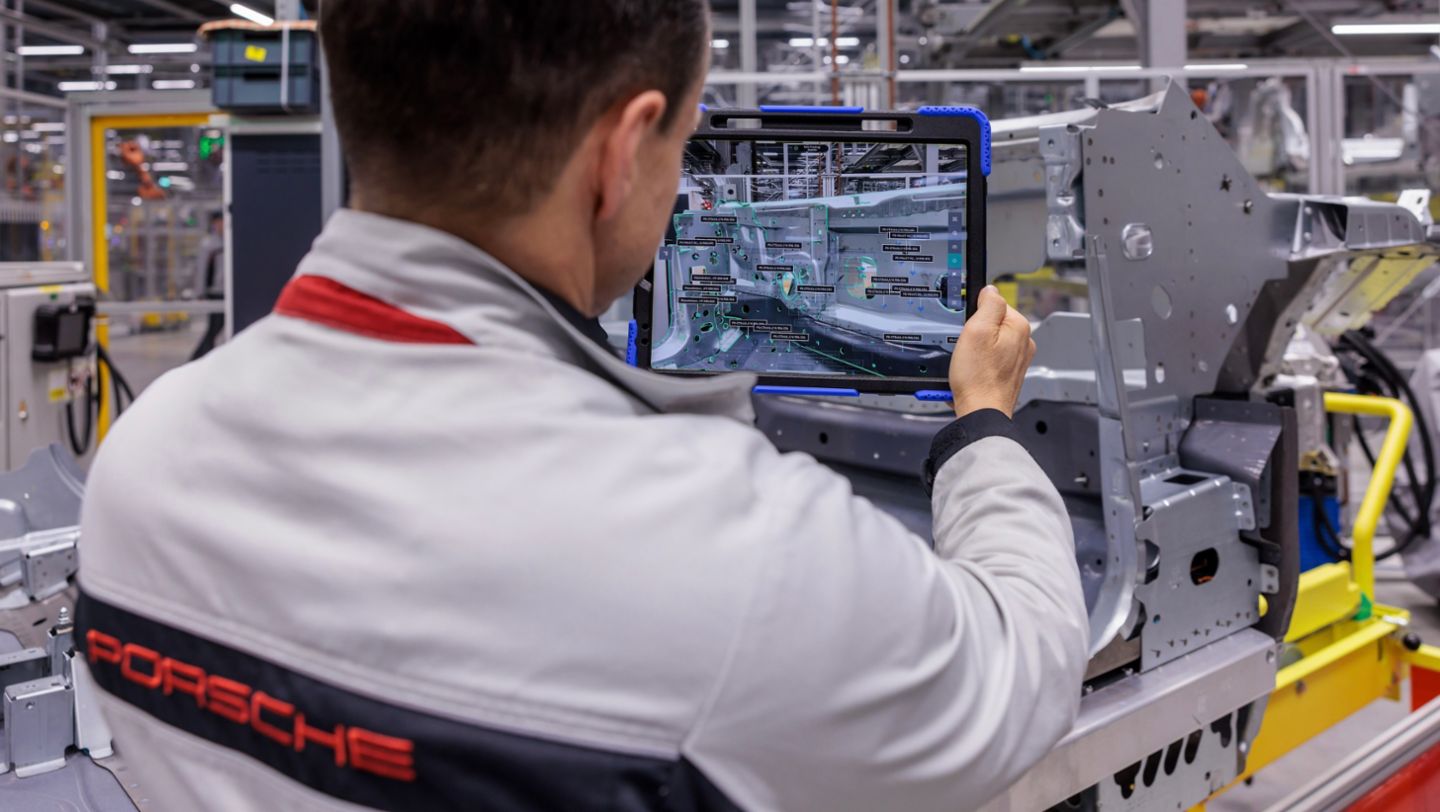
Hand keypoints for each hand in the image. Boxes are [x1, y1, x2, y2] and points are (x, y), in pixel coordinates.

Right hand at [949, 286, 1035, 418]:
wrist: (981, 411)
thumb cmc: (978, 377)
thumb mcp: (976, 330)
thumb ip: (987, 303)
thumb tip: (990, 289)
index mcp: (1019, 326)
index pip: (993, 303)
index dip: (974, 314)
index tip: (967, 328)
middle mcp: (1024, 342)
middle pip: (991, 323)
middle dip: (975, 332)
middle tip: (966, 347)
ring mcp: (1018, 359)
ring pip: (990, 341)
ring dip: (976, 349)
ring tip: (969, 363)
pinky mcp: (1009, 373)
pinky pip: (990, 359)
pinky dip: (979, 364)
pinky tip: (972, 373)